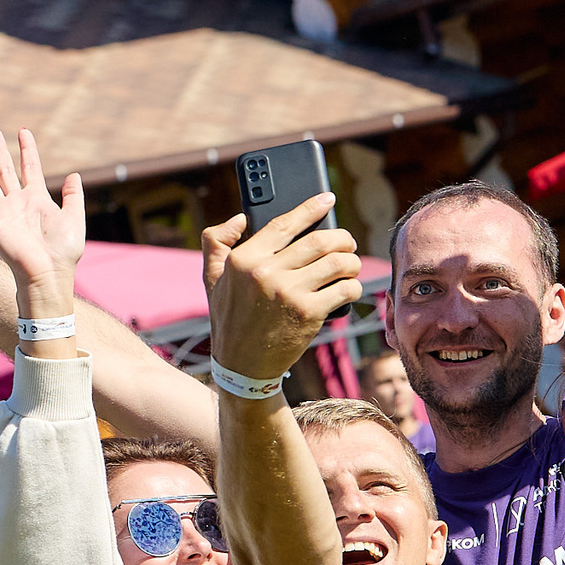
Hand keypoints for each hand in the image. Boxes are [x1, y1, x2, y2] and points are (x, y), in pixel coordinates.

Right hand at [0, 126, 83, 317]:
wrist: (48, 274)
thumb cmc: (64, 252)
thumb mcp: (74, 218)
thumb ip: (73, 196)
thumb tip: (73, 174)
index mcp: (38, 199)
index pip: (30, 167)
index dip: (27, 149)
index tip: (23, 130)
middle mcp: (18, 203)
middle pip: (5, 169)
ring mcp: (2, 213)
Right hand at [202, 195, 362, 382]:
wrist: (242, 366)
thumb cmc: (229, 318)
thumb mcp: (211, 278)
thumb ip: (216, 241)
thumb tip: (241, 217)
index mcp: (244, 259)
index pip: (284, 224)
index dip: (310, 207)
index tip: (328, 198)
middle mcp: (266, 272)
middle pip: (320, 240)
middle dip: (342, 238)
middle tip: (347, 242)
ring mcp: (289, 293)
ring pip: (338, 262)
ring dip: (352, 261)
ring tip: (349, 266)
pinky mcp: (309, 313)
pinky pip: (345, 289)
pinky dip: (353, 286)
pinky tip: (349, 288)